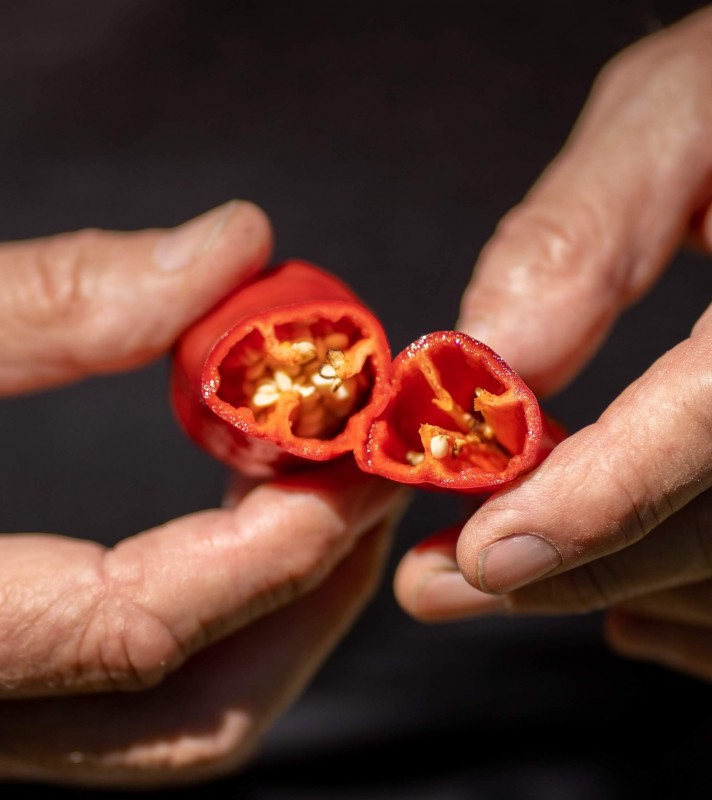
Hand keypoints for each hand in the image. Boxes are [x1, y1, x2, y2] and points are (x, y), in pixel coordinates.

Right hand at [0, 201, 407, 785]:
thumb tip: (235, 247)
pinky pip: (162, 696)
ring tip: (328, 489)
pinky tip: (254, 522)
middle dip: (312, 590)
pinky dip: (238, 612)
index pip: (135, 629)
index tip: (352, 445)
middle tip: (365, 470)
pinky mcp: (7, 700)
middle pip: (198, 713)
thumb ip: (56, 298)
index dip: (270, 538)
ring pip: (192, 721)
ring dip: (290, 607)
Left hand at [394, 7, 711, 680]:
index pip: (710, 426)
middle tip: (441, 582)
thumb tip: (487, 351)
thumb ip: (584, 235)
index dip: (594, 505)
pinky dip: (674, 584)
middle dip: (567, 565)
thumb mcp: (686, 112)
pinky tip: (611, 579)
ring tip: (490, 570)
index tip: (482, 556)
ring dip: (608, 581)